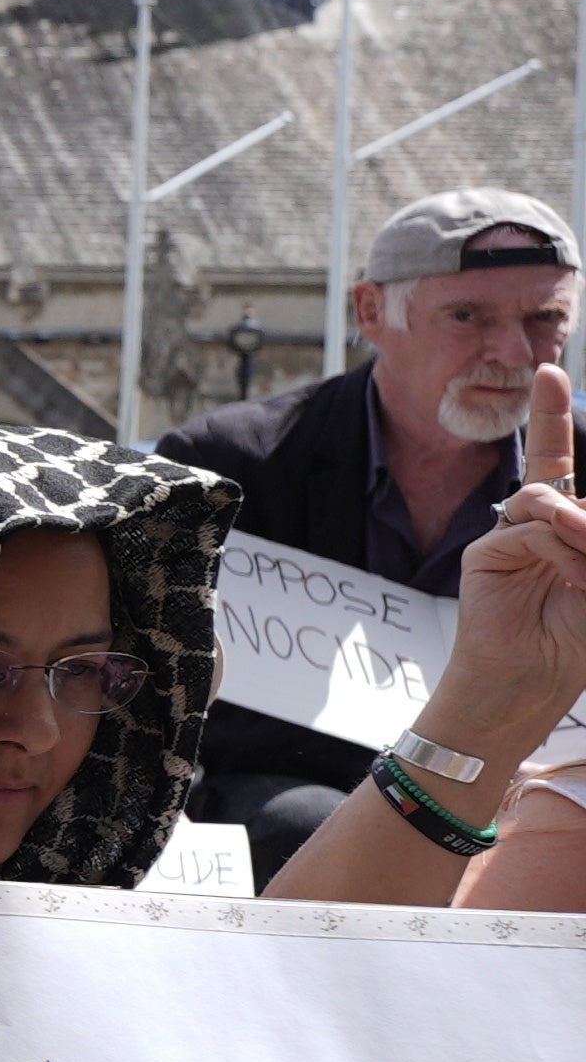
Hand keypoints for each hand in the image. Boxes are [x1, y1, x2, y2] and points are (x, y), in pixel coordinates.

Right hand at [411, 366, 585, 757]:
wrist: (527, 689)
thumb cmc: (574, 645)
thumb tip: (572, 508)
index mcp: (565, 533)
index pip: (557, 463)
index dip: (551, 417)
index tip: (548, 372)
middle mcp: (534, 527)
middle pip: (566, 484)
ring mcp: (506, 538)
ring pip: (546, 498)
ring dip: (580, 527)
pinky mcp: (485, 554)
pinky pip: (530, 529)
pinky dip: (560, 550)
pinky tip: (572, 578)